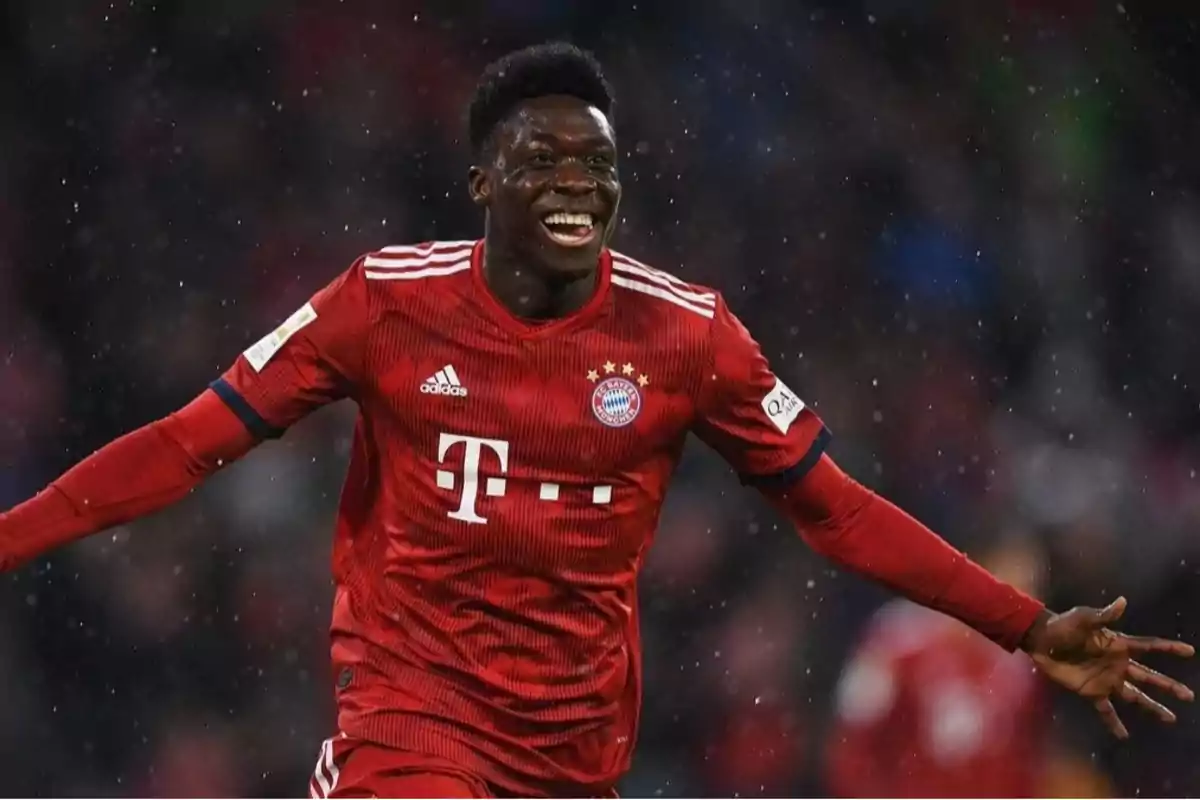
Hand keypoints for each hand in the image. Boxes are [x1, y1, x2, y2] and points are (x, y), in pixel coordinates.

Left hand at [1022, 597, 1194, 738]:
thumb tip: (1122, 601)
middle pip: (1149, 677)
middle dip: (1169, 686)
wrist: (1041, 640)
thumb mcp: (1083, 617)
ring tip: (1171, 718)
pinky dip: (1114, 723)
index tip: (1190, 652)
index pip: (1149, 647)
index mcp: (1118, 645)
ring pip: (1135, 696)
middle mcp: (1117, 665)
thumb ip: (1104, 615)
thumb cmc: (1062, 625)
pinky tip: (1124, 736)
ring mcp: (1106, 680)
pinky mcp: (1091, 692)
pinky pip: (1106, 710)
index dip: (1169, 649)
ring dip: (1152, 707)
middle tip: (1189, 695)